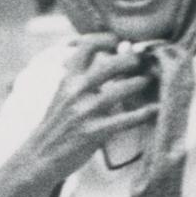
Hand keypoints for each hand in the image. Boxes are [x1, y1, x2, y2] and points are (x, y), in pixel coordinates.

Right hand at [0, 37, 161, 196]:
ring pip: (120, 90)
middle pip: (110, 64)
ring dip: (140, 83)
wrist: (39, 157)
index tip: (119, 41)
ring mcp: (84, 112)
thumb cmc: (56, 126)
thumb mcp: (62, 96)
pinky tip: (156, 109)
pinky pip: (125, 120)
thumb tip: (107, 61)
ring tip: (151, 81)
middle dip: (132, 60)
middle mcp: (75, 92)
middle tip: (144, 61)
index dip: (106, 39)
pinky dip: (144, 113)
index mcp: (66, 79)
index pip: (86, 47)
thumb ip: (81, 79)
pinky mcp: (93, 132)